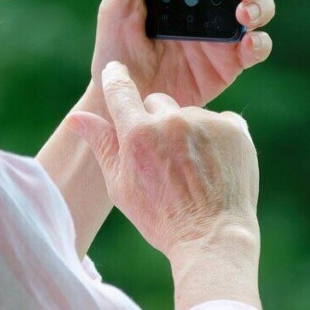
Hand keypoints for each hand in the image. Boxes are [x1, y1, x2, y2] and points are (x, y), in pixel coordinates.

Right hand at [67, 61, 259, 255]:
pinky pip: (221, 121)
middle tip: (163, 156)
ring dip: (188, 131)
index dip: (115, 78)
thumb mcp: (120, 185)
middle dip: (155, 120)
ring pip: (189, 113)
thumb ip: (101, 144)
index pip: (119, 89)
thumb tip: (75, 117)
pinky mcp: (235, 129)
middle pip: (157, 101)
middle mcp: (171, 121)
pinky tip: (214, 164)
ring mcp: (206, 122)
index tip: (115, 72)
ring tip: (193, 168)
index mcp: (138, 133)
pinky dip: (217, 138)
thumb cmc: (161, 217)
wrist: (212, 238)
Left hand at [91, 0, 275, 106]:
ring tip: (242, 12)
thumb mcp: (119, 4)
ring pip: (260, 7)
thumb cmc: (115, 52)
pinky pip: (257, 48)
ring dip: (260, 4)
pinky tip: (247, 42)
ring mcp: (222, 33)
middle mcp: (209, 3)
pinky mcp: (230, 63)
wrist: (124, 102)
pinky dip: (259, 42)